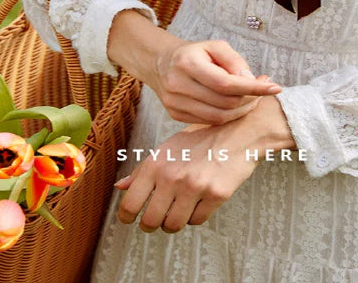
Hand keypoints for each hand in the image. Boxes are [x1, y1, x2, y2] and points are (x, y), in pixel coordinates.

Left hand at [114, 122, 258, 232]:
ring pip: (173, 225)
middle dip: (150, 224)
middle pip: (150, 221)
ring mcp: (195, 187)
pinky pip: (196, 221)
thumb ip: (143, 169)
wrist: (238, 132)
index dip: (126, 217)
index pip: (130, 203)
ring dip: (172, 222)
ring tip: (177, 210)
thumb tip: (119, 187)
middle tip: (155, 219)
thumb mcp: (168, 148)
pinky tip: (198, 201)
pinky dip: (195, 216)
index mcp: (156, 163)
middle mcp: (172, 176)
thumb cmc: (200, 138)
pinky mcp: (216, 195)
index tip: (128, 219)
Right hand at [148, 37, 281, 124]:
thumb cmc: (194, 53)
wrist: (161, 63)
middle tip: (263, 90)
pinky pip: (209, 121)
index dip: (252, 88)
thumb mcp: (215, 46)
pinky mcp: (175, 115)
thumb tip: (251, 80)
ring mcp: (175, 103)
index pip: (226, 83)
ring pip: (219, 117)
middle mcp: (178, 85)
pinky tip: (234, 105)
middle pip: (225, 103)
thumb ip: (234, 61)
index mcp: (187, 63)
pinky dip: (227, 116)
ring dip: (241, 110)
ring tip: (251, 98)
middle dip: (250, 99)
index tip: (275, 87)